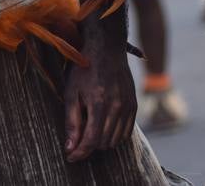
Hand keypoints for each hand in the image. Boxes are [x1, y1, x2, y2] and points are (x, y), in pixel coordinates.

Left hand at [63, 42, 135, 161]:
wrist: (106, 48)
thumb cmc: (84, 69)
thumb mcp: (71, 92)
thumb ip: (72, 121)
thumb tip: (70, 148)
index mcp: (99, 104)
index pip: (92, 141)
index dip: (80, 153)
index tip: (70, 156)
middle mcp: (117, 107)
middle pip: (104, 143)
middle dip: (89, 145)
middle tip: (78, 135)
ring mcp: (128, 107)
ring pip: (116, 140)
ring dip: (102, 141)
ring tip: (90, 127)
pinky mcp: (134, 105)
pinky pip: (126, 132)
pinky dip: (114, 135)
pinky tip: (103, 125)